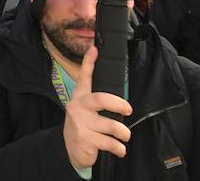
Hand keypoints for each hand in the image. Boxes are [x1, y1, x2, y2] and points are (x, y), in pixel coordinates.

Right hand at [63, 45, 132, 169]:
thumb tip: (118, 98)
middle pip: (101, 99)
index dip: (89, 62)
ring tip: (124, 136)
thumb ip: (97, 103)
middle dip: (119, 104)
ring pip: (112, 125)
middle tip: (128, 110)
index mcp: (80, 98)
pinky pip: (111, 143)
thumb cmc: (84, 127)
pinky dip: (119, 148)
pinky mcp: (85, 139)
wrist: (71, 150)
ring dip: (124, 133)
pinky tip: (118, 149)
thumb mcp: (85, 112)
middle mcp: (78, 107)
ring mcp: (80, 123)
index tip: (95, 48)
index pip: (84, 77)